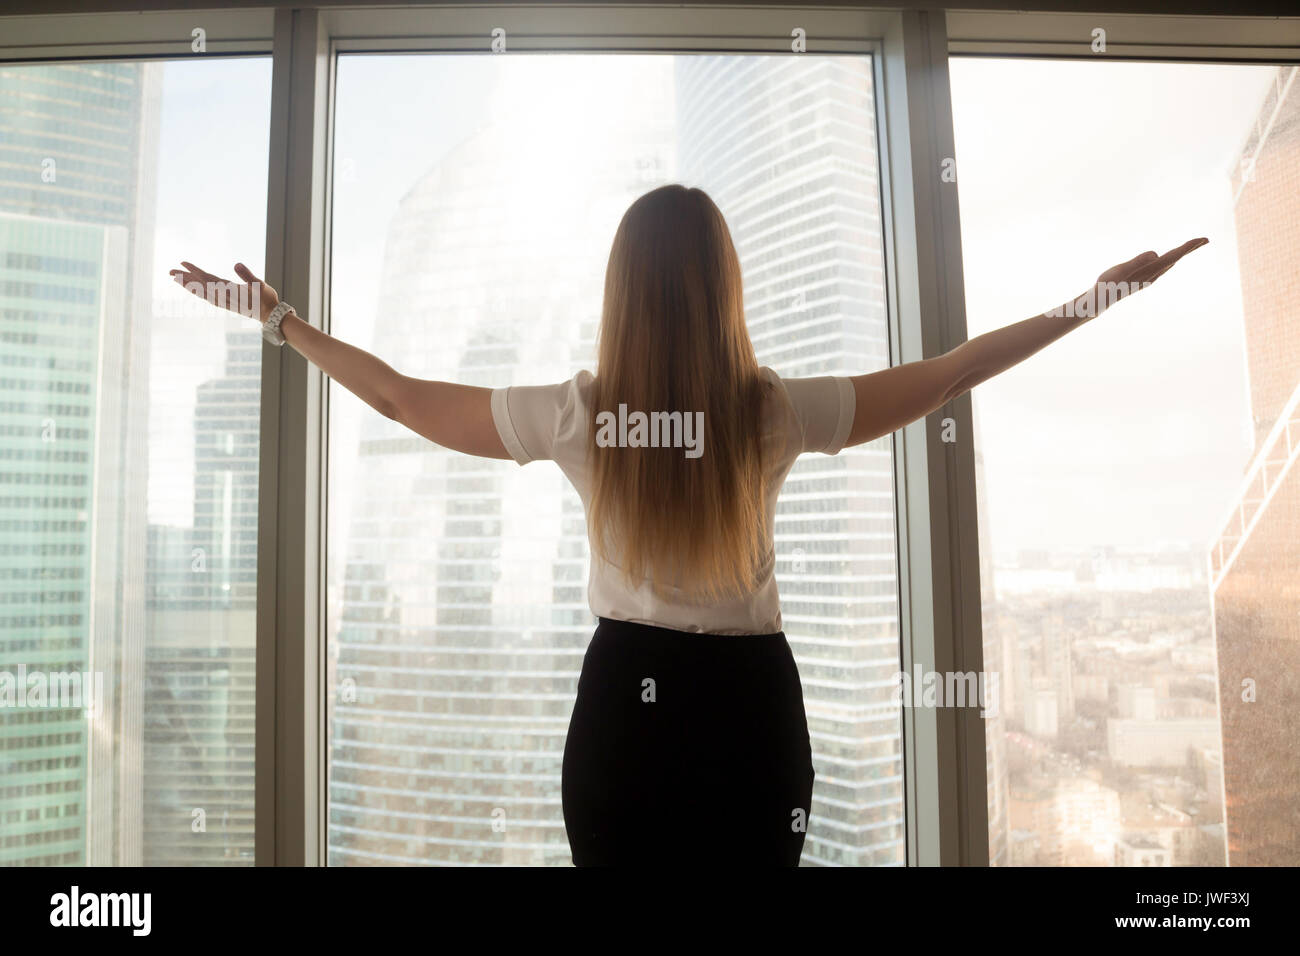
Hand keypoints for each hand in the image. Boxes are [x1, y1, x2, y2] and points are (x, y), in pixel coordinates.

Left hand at [169, 261, 279, 323]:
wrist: (270, 316)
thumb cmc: (266, 299)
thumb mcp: (259, 285)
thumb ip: (247, 275)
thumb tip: (236, 264)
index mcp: (228, 290)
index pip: (207, 279)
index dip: (194, 271)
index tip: (182, 263)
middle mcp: (223, 297)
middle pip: (200, 286)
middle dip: (185, 279)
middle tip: (170, 272)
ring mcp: (223, 301)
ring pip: (201, 292)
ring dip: (189, 286)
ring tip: (176, 279)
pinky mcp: (226, 304)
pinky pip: (207, 297)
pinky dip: (198, 292)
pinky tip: (194, 290)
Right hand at [1075, 237, 1208, 317]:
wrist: (1100, 300)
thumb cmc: (1108, 284)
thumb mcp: (1121, 270)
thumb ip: (1138, 261)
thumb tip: (1156, 254)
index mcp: (1150, 269)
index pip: (1174, 255)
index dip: (1188, 247)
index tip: (1203, 239)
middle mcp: (1153, 274)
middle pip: (1175, 258)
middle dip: (1189, 248)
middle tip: (1205, 240)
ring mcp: (1149, 277)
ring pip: (1170, 263)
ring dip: (1181, 254)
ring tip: (1191, 246)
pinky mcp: (1142, 278)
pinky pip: (1161, 267)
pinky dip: (1170, 259)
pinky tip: (1169, 260)